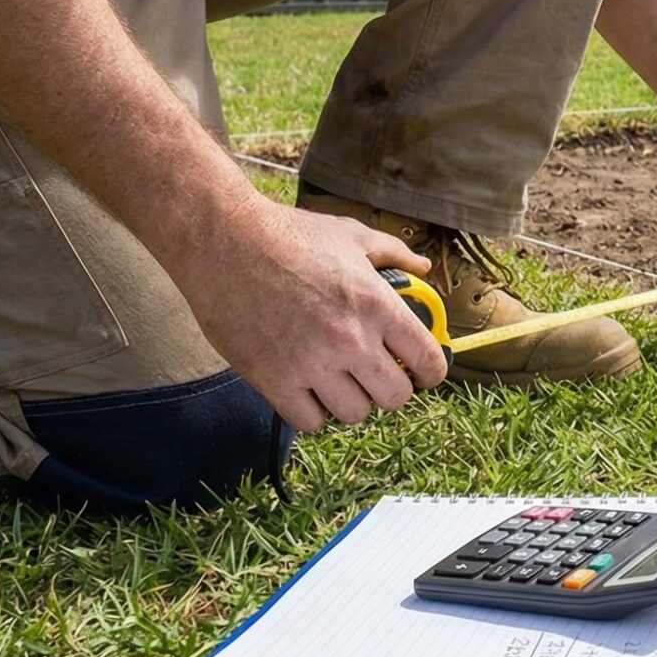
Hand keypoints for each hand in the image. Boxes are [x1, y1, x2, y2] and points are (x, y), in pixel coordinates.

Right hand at [178, 201, 450, 431]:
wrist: (224, 242)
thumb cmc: (288, 234)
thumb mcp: (351, 235)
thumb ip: (393, 253)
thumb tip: (423, 266)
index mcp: (376, 304)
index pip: (427, 359)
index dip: (432, 372)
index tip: (424, 372)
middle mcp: (350, 339)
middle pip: (395, 397)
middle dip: (391, 389)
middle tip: (377, 376)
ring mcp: (311, 363)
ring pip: (354, 414)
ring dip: (351, 401)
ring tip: (340, 382)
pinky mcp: (274, 379)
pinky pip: (309, 421)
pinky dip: (313, 412)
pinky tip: (309, 392)